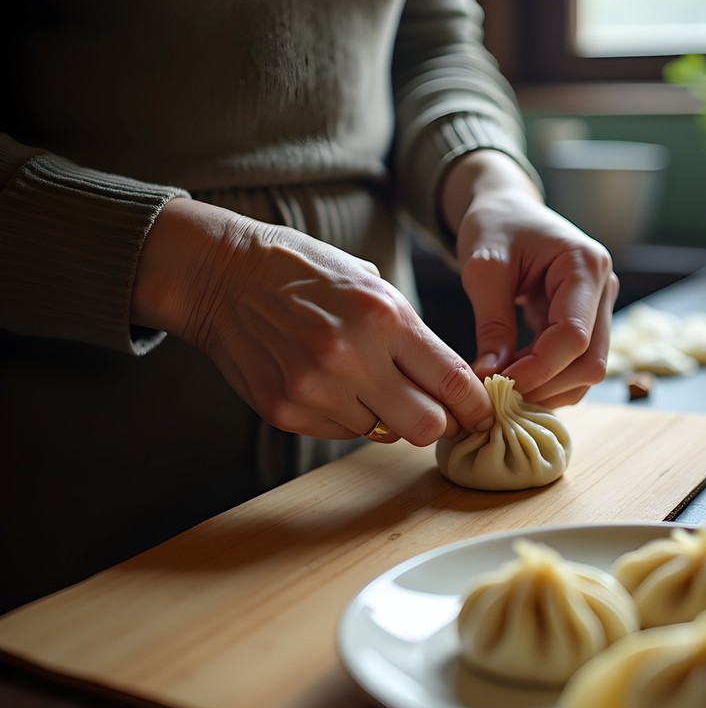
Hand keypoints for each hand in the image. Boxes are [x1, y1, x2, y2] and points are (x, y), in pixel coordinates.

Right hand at [132, 199, 494, 443]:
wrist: (223, 276)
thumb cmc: (306, 273)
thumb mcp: (372, 286)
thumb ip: (411, 336)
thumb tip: (451, 385)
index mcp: (385, 317)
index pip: (453, 382)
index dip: (476, 406)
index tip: (480, 413)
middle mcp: (354, 358)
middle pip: (427, 427)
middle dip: (438, 423)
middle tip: (434, 411)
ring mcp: (317, 390)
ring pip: (382, 434)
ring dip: (384, 416)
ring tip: (362, 380)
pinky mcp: (287, 411)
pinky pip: (341, 433)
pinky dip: (347, 417)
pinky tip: (329, 383)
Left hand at [442, 151, 618, 407]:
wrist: (506, 208)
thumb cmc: (495, 225)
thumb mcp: (483, 268)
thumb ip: (491, 323)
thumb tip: (491, 376)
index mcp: (584, 265)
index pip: (574, 336)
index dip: (539, 369)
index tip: (499, 384)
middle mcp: (604, 287)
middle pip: (591, 361)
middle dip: (546, 385)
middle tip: (500, 394)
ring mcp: (600, 306)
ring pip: (588, 370)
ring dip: (548, 388)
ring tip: (504, 384)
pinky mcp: (587, 321)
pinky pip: (575, 364)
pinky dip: (548, 379)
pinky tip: (515, 375)